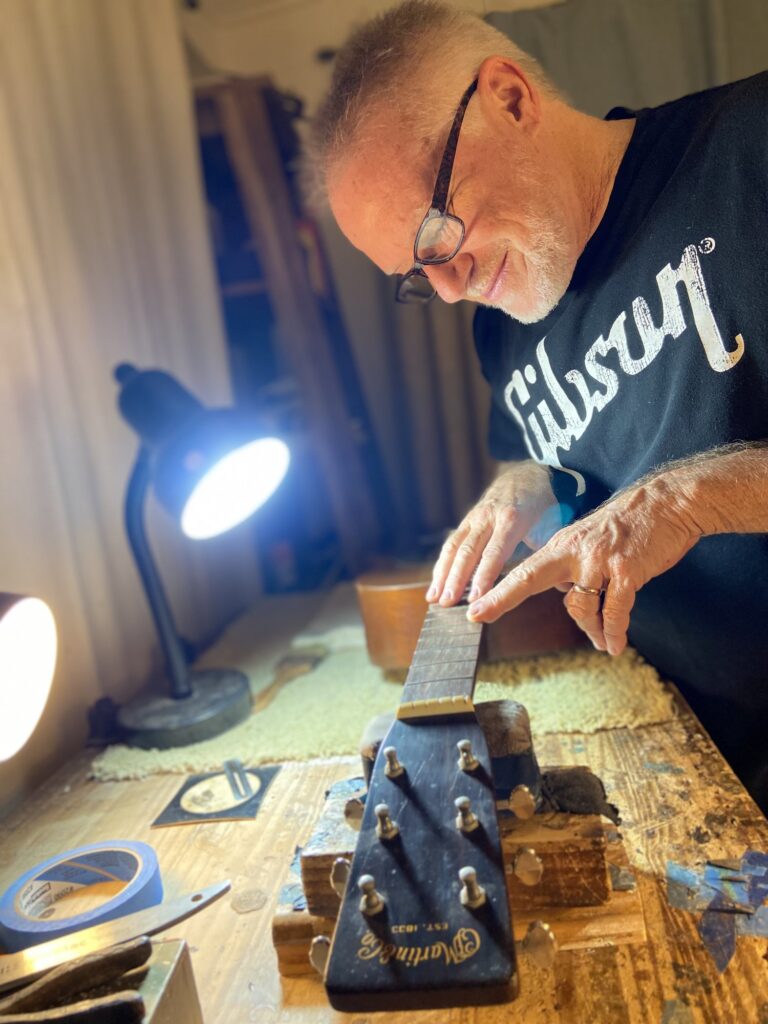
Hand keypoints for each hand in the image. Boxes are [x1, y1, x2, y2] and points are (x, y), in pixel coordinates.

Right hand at [427, 460, 557, 605]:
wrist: (530, 474)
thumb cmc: (546, 505)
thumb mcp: (553, 523)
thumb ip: (549, 550)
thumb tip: (561, 584)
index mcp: (513, 518)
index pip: (494, 551)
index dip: (484, 575)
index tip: (476, 598)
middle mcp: (488, 516)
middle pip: (468, 551)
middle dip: (456, 579)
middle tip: (447, 604)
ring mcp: (475, 517)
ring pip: (454, 547)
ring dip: (442, 575)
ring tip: (434, 599)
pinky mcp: (467, 521)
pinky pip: (452, 544)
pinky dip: (441, 566)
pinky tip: (434, 586)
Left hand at [466, 473, 702, 654]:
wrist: (669, 502)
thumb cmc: (632, 526)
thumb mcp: (591, 541)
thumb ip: (574, 567)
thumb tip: (568, 596)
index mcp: (563, 545)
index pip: (523, 571)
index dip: (498, 590)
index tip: (474, 608)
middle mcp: (574, 551)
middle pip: (529, 578)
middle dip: (501, 597)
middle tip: (478, 615)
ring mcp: (599, 560)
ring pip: (581, 607)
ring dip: (592, 630)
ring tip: (603, 642)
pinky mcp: (626, 570)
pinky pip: (615, 611)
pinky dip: (615, 631)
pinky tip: (615, 645)